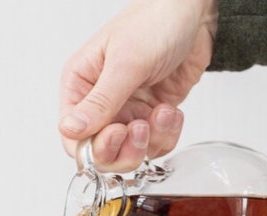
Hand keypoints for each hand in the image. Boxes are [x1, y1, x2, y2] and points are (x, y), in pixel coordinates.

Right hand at [59, 0, 216, 170]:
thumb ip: (100, 101)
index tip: (116, 134)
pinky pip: (155, 141)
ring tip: (162, 113)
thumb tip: (70, 130)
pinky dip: (167, 133)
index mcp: (81, 85)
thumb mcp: (126, 62)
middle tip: (141, 129)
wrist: (196, 10)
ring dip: (150, 140)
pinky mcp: (151, 112)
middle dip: (124, 148)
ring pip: (129, 151)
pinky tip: (171, 110)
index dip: (93, 145)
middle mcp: (100, 101)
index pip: (73, 135)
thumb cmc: (155, 21)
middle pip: (100, 151)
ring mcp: (127, 108)